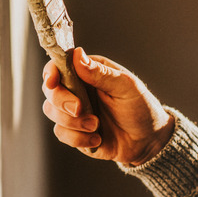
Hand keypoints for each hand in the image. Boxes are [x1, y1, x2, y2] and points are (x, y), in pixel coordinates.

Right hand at [42, 47, 174, 165]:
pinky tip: (97, 138)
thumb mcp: (126, 87)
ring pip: (51, 112)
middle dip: (61, 101)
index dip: (51, 72)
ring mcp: (73, 111)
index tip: (52, 82)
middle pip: (49, 90)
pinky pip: (61, 133)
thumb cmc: (141, 107)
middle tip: (79, 109)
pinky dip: (78, 138)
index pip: (59, 65)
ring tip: (96, 126)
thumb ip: (100, 73)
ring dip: (72, 122)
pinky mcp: (73, 131)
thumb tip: (77, 55)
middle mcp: (77, 89)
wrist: (147, 141)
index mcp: (88, 72)